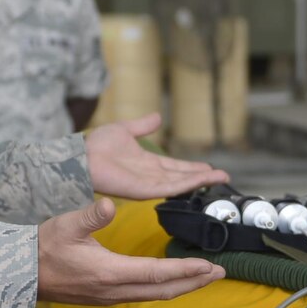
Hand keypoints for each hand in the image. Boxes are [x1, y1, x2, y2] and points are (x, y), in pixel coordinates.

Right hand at [38, 199, 224, 304]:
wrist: (20, 274)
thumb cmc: (42, 247)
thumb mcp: (65, 225)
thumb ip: (90, 215)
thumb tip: (111, 204)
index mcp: (108, 272)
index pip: (157, 273)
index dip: (185, 270)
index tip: (209, 266)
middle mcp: (113, 289)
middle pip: (163, 291)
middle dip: (194, 282)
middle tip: (220, 273)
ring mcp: (109, 296)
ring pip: (154, 295)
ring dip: (182, 286)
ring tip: (203, 277)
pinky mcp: (105, 296)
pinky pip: (143, 295)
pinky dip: (164, 288)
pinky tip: (171, 280)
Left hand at [84, 114, 228, 198]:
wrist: (83, 156)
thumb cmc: (97, 146)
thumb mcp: (126, 130)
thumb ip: (143, 125)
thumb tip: (158, 117)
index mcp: (148, 163)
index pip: (176, 167)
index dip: (193, 168)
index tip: (210, 167)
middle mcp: (151, 175)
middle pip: (183, 177)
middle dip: (203, 177)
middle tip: (224, 176)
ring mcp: (149, 184)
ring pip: (181, 183)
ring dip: (200, 180)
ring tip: (220, 178)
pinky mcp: (144, 190)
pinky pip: (170, 188)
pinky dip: (187, 184)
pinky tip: (201, 180)